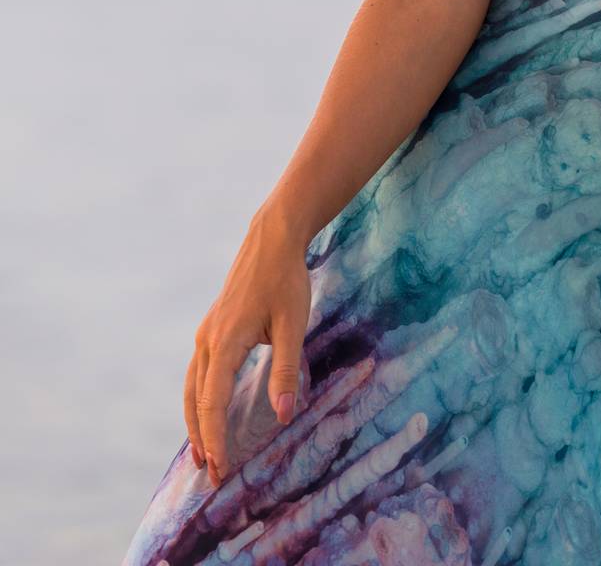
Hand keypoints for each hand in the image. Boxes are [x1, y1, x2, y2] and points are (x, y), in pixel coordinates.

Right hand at [183, 209, 310, 487]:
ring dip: (195, 422)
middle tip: (211, 474)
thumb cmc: (286, 280)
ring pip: (192, 387)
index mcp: (225, 343)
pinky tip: (207, 410)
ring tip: (202, 453)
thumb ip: (287, 371)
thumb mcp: (294, 325)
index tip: (221, 470)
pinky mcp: (212, 326)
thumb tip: (284, 417)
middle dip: (202, 439)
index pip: (213, 404)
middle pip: (196, 401)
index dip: (216, 439)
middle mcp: (207, 340)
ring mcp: (206, 332)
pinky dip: (198, 399)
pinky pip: (198, 372)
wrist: (272, 238)